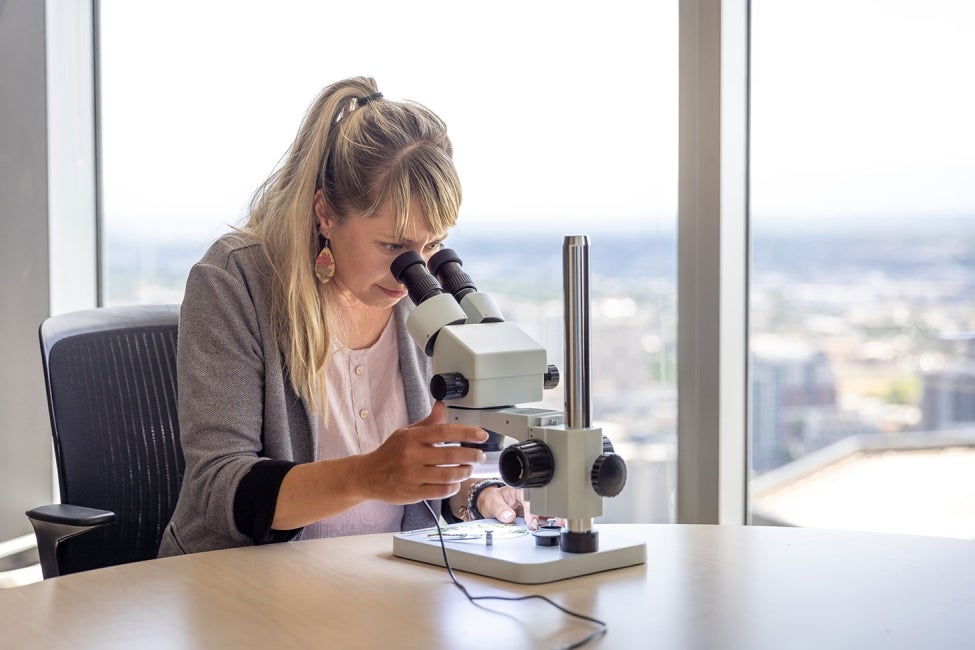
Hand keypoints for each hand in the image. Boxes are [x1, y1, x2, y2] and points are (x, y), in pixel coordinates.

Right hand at [361, 402, 487, 503]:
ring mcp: (412, 476)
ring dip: (464, 472)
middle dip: (471, 455)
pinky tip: (456, 482)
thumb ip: (427, 422)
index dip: (466, 433)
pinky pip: (441, 491)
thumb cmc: (390, 453)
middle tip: (480, 455)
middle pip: (450, 454)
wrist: (368, 475)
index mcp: (411, 438)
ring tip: (469, 468)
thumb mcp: (405, 433)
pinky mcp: (413, 493)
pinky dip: (453, 487)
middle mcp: (412, 456)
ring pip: (448, 475)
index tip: (481, 435)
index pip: (443, 431)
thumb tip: (442, 406)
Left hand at [475, 486, 563, 530]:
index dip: (532, 511)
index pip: (529, 499)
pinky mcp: (534, 516)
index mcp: (520, 490)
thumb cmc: (492, 501)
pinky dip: (549, 525)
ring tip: (559, 526)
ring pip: (547, 512)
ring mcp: (533, 507)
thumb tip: (509, 516)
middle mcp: (529, 498)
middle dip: (553, 512)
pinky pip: (543, 520)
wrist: (491, 506)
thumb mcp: (492, 502)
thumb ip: (499, 509)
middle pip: (544, 503)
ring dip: (554, 518)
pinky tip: (552, 529)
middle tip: (558, 522)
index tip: (532, 523)